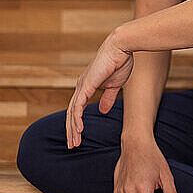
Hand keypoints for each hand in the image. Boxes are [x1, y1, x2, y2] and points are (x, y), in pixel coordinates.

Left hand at [66, 31, 133, 148]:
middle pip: (72, 113)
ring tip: (74, 142)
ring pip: (73, 112)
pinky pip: (79, 106)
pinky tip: (79, 129)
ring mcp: (82, 85)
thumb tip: (102, 111)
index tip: (78, 137)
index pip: (77, 109)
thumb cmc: (120, 62)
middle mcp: (81, 86)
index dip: (76, 124)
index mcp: (86, 86)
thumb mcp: (114, 85)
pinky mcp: (86, 85)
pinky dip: (77, 118)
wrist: (122, 48)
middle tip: (72, 145)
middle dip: (71, 130)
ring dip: (73, 128)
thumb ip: (107, 98)